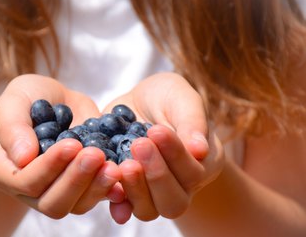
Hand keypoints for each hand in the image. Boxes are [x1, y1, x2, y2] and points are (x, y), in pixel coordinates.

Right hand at [0, 74, 123, 218]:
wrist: (55, 104)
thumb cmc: (29, 100)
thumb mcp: (15, 101)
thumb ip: (13, 126)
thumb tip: (23, 157)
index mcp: (8, 171)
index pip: (26, 182)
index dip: (49, 167)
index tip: (71, 143)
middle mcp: (33, 189)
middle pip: (54, 203)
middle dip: (76, 180)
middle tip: (95, 154)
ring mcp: (61, 191)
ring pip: (79, 205)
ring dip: (97, 187)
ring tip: (113, 165)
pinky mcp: (86, 186)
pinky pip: (99, 196)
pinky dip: (113, 188)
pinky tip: (124, 173)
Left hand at [104, 72, 224, 222]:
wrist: (138, 102)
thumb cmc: (166, 97)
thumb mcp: (181, 97)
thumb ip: (192, 119)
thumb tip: (200, 150)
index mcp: (200, 163)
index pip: (193, 172)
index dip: (175, 155)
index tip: (156, 130)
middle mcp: (179, 185)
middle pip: (173, 202)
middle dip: (156, 175)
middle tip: (139, 145)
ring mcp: (151, 192)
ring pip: (148, 210)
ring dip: (135, 189)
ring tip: (123, 164)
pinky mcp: (125, 189)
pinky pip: (122, 206)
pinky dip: (116, 202)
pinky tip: (108, 187)